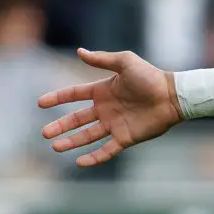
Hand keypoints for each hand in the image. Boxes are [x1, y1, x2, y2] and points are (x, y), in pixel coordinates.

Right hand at [39, 49, 181, 166]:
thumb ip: (102, 59)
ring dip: (71, 142)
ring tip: (55, 147)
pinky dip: (94, 157)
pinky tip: (80, 161)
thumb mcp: (125, 62)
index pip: (75, 95)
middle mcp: (107, 108)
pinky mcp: (126, 137)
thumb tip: (80, 51)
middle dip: (60, 126)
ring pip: (88, 136)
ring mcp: (115, 124)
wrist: (172, 95)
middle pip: (77, 119)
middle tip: (44, 133)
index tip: (40, 103)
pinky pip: (107, 150)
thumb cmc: (151, 77)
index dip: (58, 98)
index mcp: (104, 90)